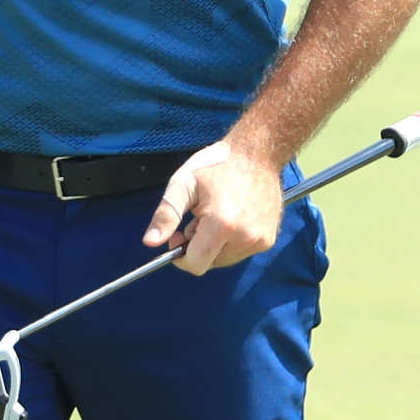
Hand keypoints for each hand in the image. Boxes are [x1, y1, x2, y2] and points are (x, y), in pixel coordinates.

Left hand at [141, 141, 283, 275]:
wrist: (257, 155)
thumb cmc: (217, 166)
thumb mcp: (184, 183)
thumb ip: (166, 214)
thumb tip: (150, 242)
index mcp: (222, 224)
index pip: (196, 264)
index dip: (181, 255)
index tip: (179, 235)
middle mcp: (245, 237)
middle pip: (210, 263)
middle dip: (198, 246)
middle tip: (199, 217)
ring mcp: (260, 240)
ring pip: (224, 260)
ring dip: (215, 245)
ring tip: (216, 215)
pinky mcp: (269, 239)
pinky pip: (241, 253)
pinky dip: (231, 242)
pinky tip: (232, 217)